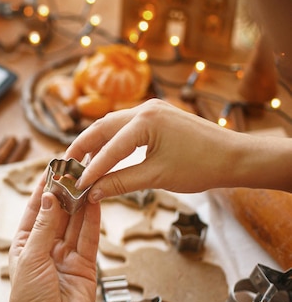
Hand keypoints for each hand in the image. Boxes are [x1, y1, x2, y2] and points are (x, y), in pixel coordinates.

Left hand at [9, 178, 99, 301]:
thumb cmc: (28, 300)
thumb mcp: (31, 257)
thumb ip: (45, 227)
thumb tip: (51, 197)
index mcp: (25, 245)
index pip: (36, 210)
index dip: (44, 189)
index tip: (52, 168)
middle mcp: (45, 248)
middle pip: (58, 213)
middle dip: (65, 192)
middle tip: (75, 169)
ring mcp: (65, 256)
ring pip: (75, 223)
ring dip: (80, 202)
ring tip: (88, 179)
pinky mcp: (85, 265)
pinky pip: (89, 238)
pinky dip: (92, 220)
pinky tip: (95, 201)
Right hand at [63, 99, 291, 202]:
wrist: (235, 157)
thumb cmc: (200, 166)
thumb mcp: (156, 177)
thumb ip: (120, 183)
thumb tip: (93, 193)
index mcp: (145, 120)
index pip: (108, 148)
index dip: (90, 170)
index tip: (75, 186)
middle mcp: (145, 108)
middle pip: (101, 127)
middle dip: (82, 148)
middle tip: (65, 167)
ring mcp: (152, 109)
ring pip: (112, 125)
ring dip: (95, 144)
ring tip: (81, 164)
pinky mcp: (157, 115)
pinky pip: (125, 126)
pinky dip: (111, 141)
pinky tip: (105, 156)